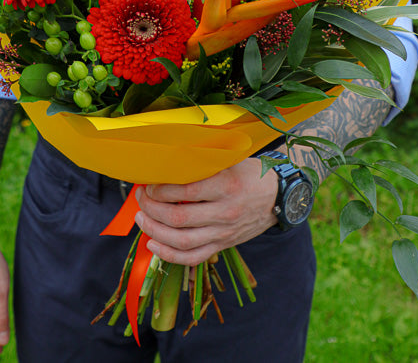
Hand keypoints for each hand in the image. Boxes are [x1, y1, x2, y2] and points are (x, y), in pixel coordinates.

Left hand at [134, 157, 277, 265]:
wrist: (278, 197)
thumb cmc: (249, 173)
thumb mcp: (230, 159)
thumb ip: (202, 161)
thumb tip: (167, 160)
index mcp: (226, 185)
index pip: (185, 190)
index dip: (160, 189)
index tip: (149, 183)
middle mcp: (225, 211)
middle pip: (178, 217)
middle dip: (151, 208)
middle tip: (140, 198)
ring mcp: (224, 232)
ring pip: (182, 240)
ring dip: (155, 231)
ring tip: (141, 219)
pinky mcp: (223, 245)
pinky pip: (193, 257)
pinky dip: (169, 255)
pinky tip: (153, 245)